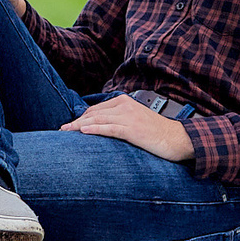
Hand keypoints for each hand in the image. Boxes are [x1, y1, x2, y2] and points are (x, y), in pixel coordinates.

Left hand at [63, 95, 194, 162]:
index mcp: (124, 102)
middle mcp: (125, 106)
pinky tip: (83, 132)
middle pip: (94, 113)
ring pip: (98, 119)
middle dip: (76, 122)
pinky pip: (110, 128)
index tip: (69, 126)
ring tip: (65, 132)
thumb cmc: (157, 132)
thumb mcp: (136, 121)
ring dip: (79, 126)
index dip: (81, 118)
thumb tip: (99, 126)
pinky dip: (95, 129)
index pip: (96, 109)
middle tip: (62, 130)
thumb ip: (119, 120)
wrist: (178, 139)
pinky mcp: (133, 129)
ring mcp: (129, 117)